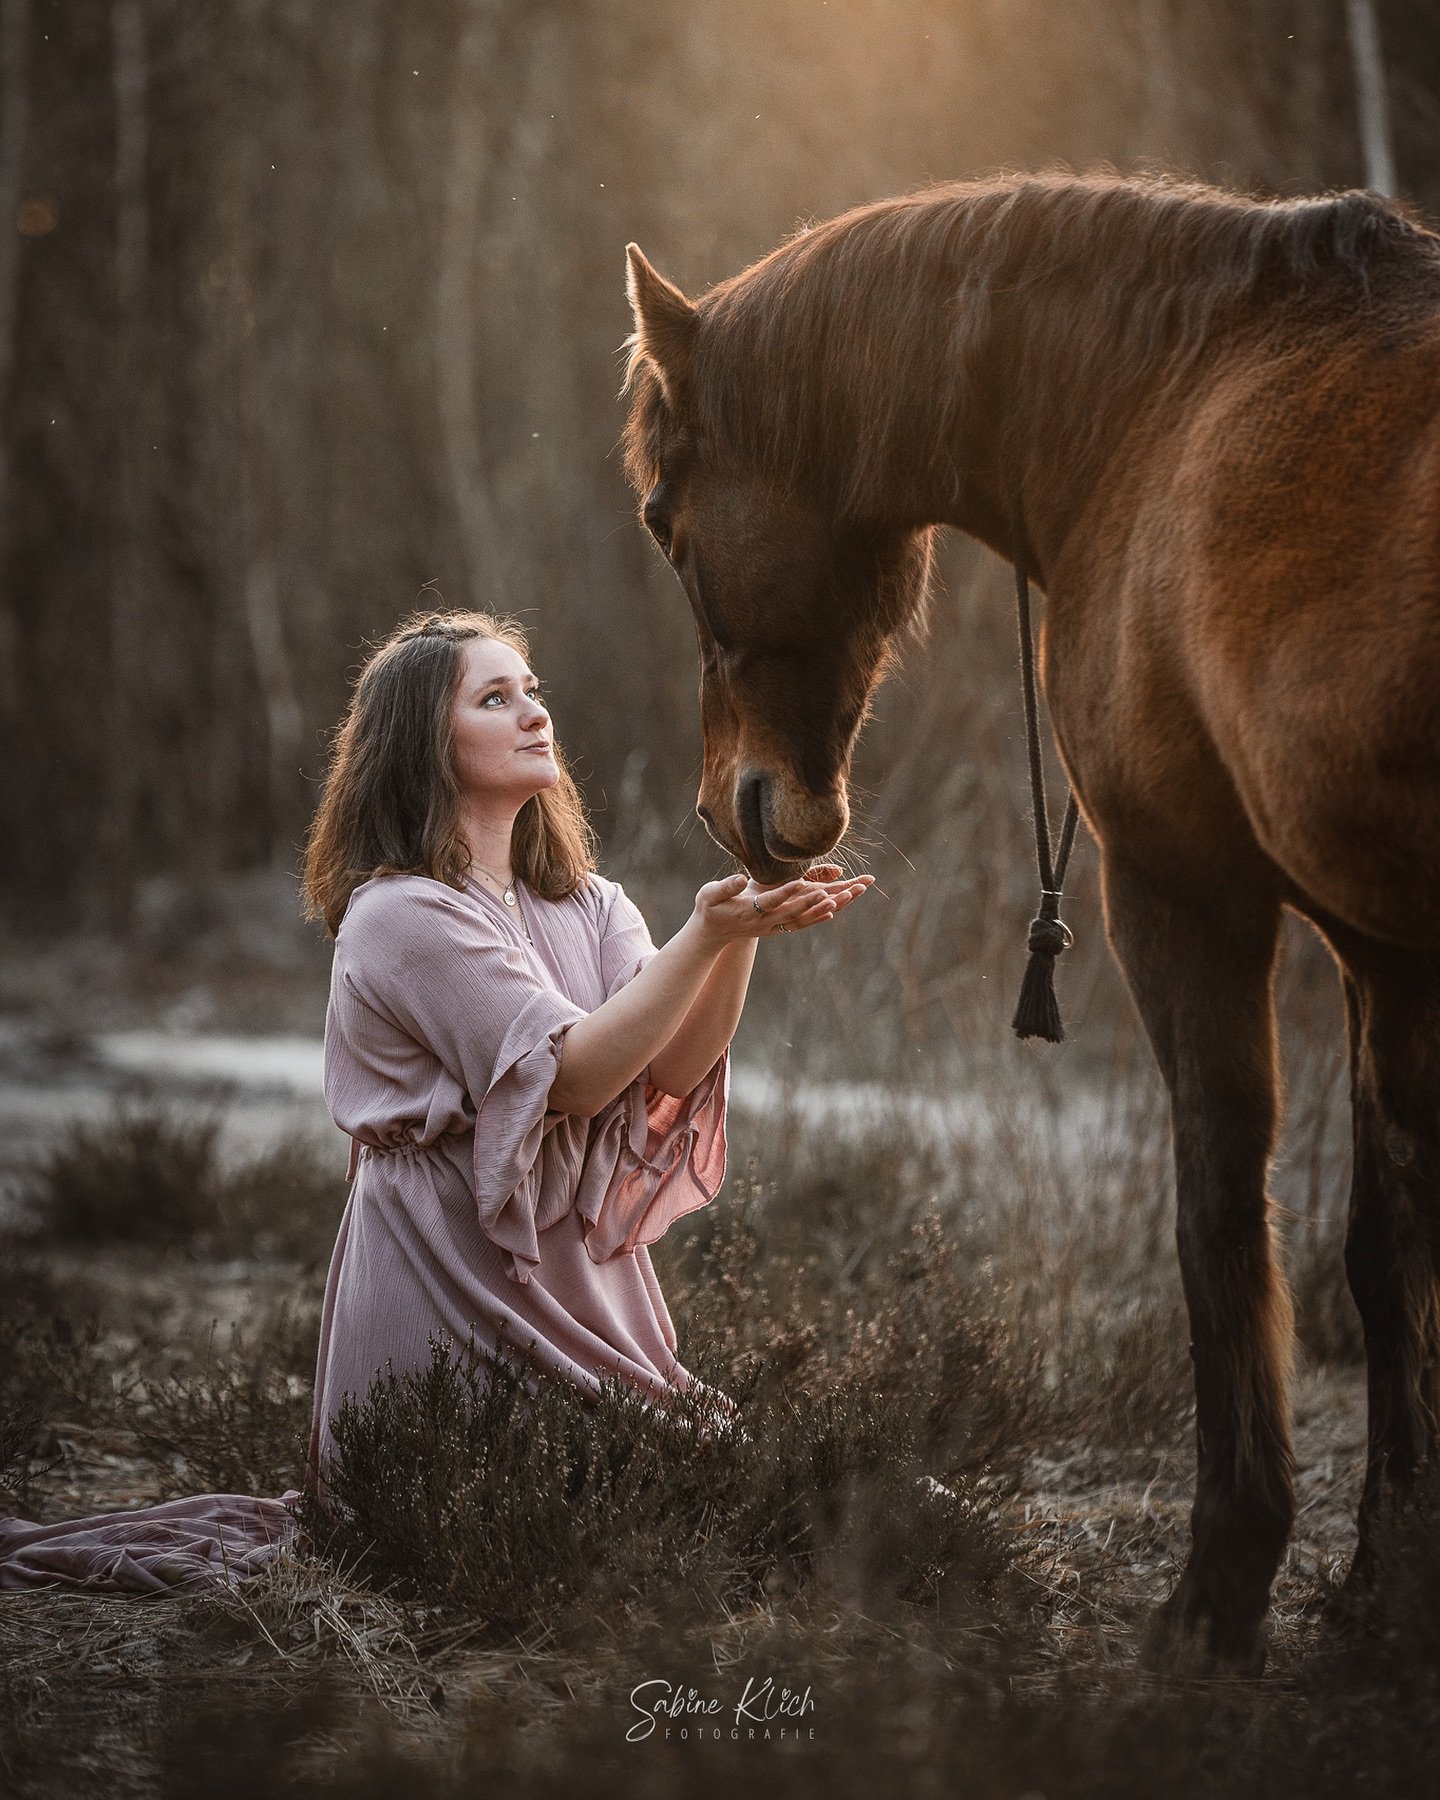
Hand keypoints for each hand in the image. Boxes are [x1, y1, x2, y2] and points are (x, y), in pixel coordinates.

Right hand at [692, 864, 873, 945]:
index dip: (788, 892)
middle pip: (794, 911)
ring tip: (843, 897)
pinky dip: (816, 917)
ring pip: (802, 918)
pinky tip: (833, 910)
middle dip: (814, 900)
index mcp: (748, 911)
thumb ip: (725, 887)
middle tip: (835, 890)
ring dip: (822, 908)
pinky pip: (801, 923)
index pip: (772, 901)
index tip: (804, 883)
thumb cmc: (709, 908)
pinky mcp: (776, 927)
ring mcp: (772, 926)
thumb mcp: (709, 894)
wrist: (711, 933)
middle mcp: (764, 921)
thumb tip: (740, 880)